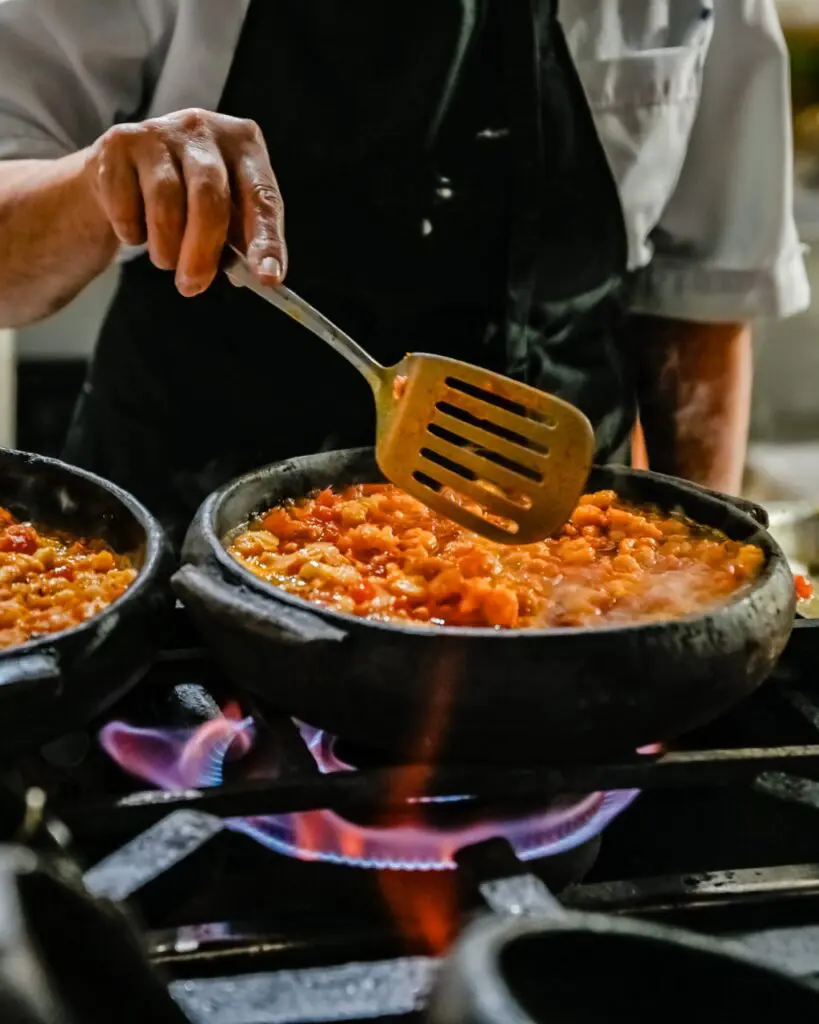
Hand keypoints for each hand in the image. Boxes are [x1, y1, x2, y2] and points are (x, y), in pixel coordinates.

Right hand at [86, 109, 285, 296]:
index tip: (268, 278)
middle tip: (192, 287)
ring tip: (165, 259)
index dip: (267, 240)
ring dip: (165, 247)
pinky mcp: (119, 142)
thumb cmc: (188, 198)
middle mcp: (204, 129)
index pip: (263, 197)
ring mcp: (160, 131)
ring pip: (166, 202)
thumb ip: (242, 242)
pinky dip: (132, 232)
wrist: (125, 173)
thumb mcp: (224, 215)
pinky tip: (136, 230)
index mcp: (244, 145)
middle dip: (202, 252)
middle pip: (209, 197)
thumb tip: (259, 275)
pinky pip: (126, 204)